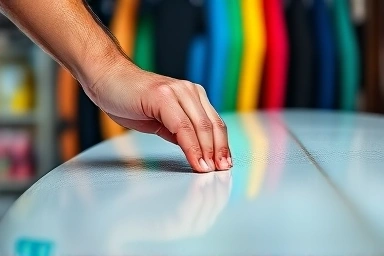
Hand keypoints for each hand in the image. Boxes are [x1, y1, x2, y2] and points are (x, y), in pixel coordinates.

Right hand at [82, 58, 231, 171]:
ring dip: (207, 152)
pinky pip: (182, 127)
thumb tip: (194, 150)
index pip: (215, 124)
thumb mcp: (161, 119)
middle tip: (221, 172)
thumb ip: (178, 131)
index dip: (222, 146)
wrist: (107, 78)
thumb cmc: (131, 99)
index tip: (224, 165)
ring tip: (210, 171)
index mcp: (192, 96)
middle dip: (219, 152)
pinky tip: (196, 161)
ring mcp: (177, 92)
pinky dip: (191, 147)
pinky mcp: (163, 96)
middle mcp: (189, 91)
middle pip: (213, 126)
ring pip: (201, 127)